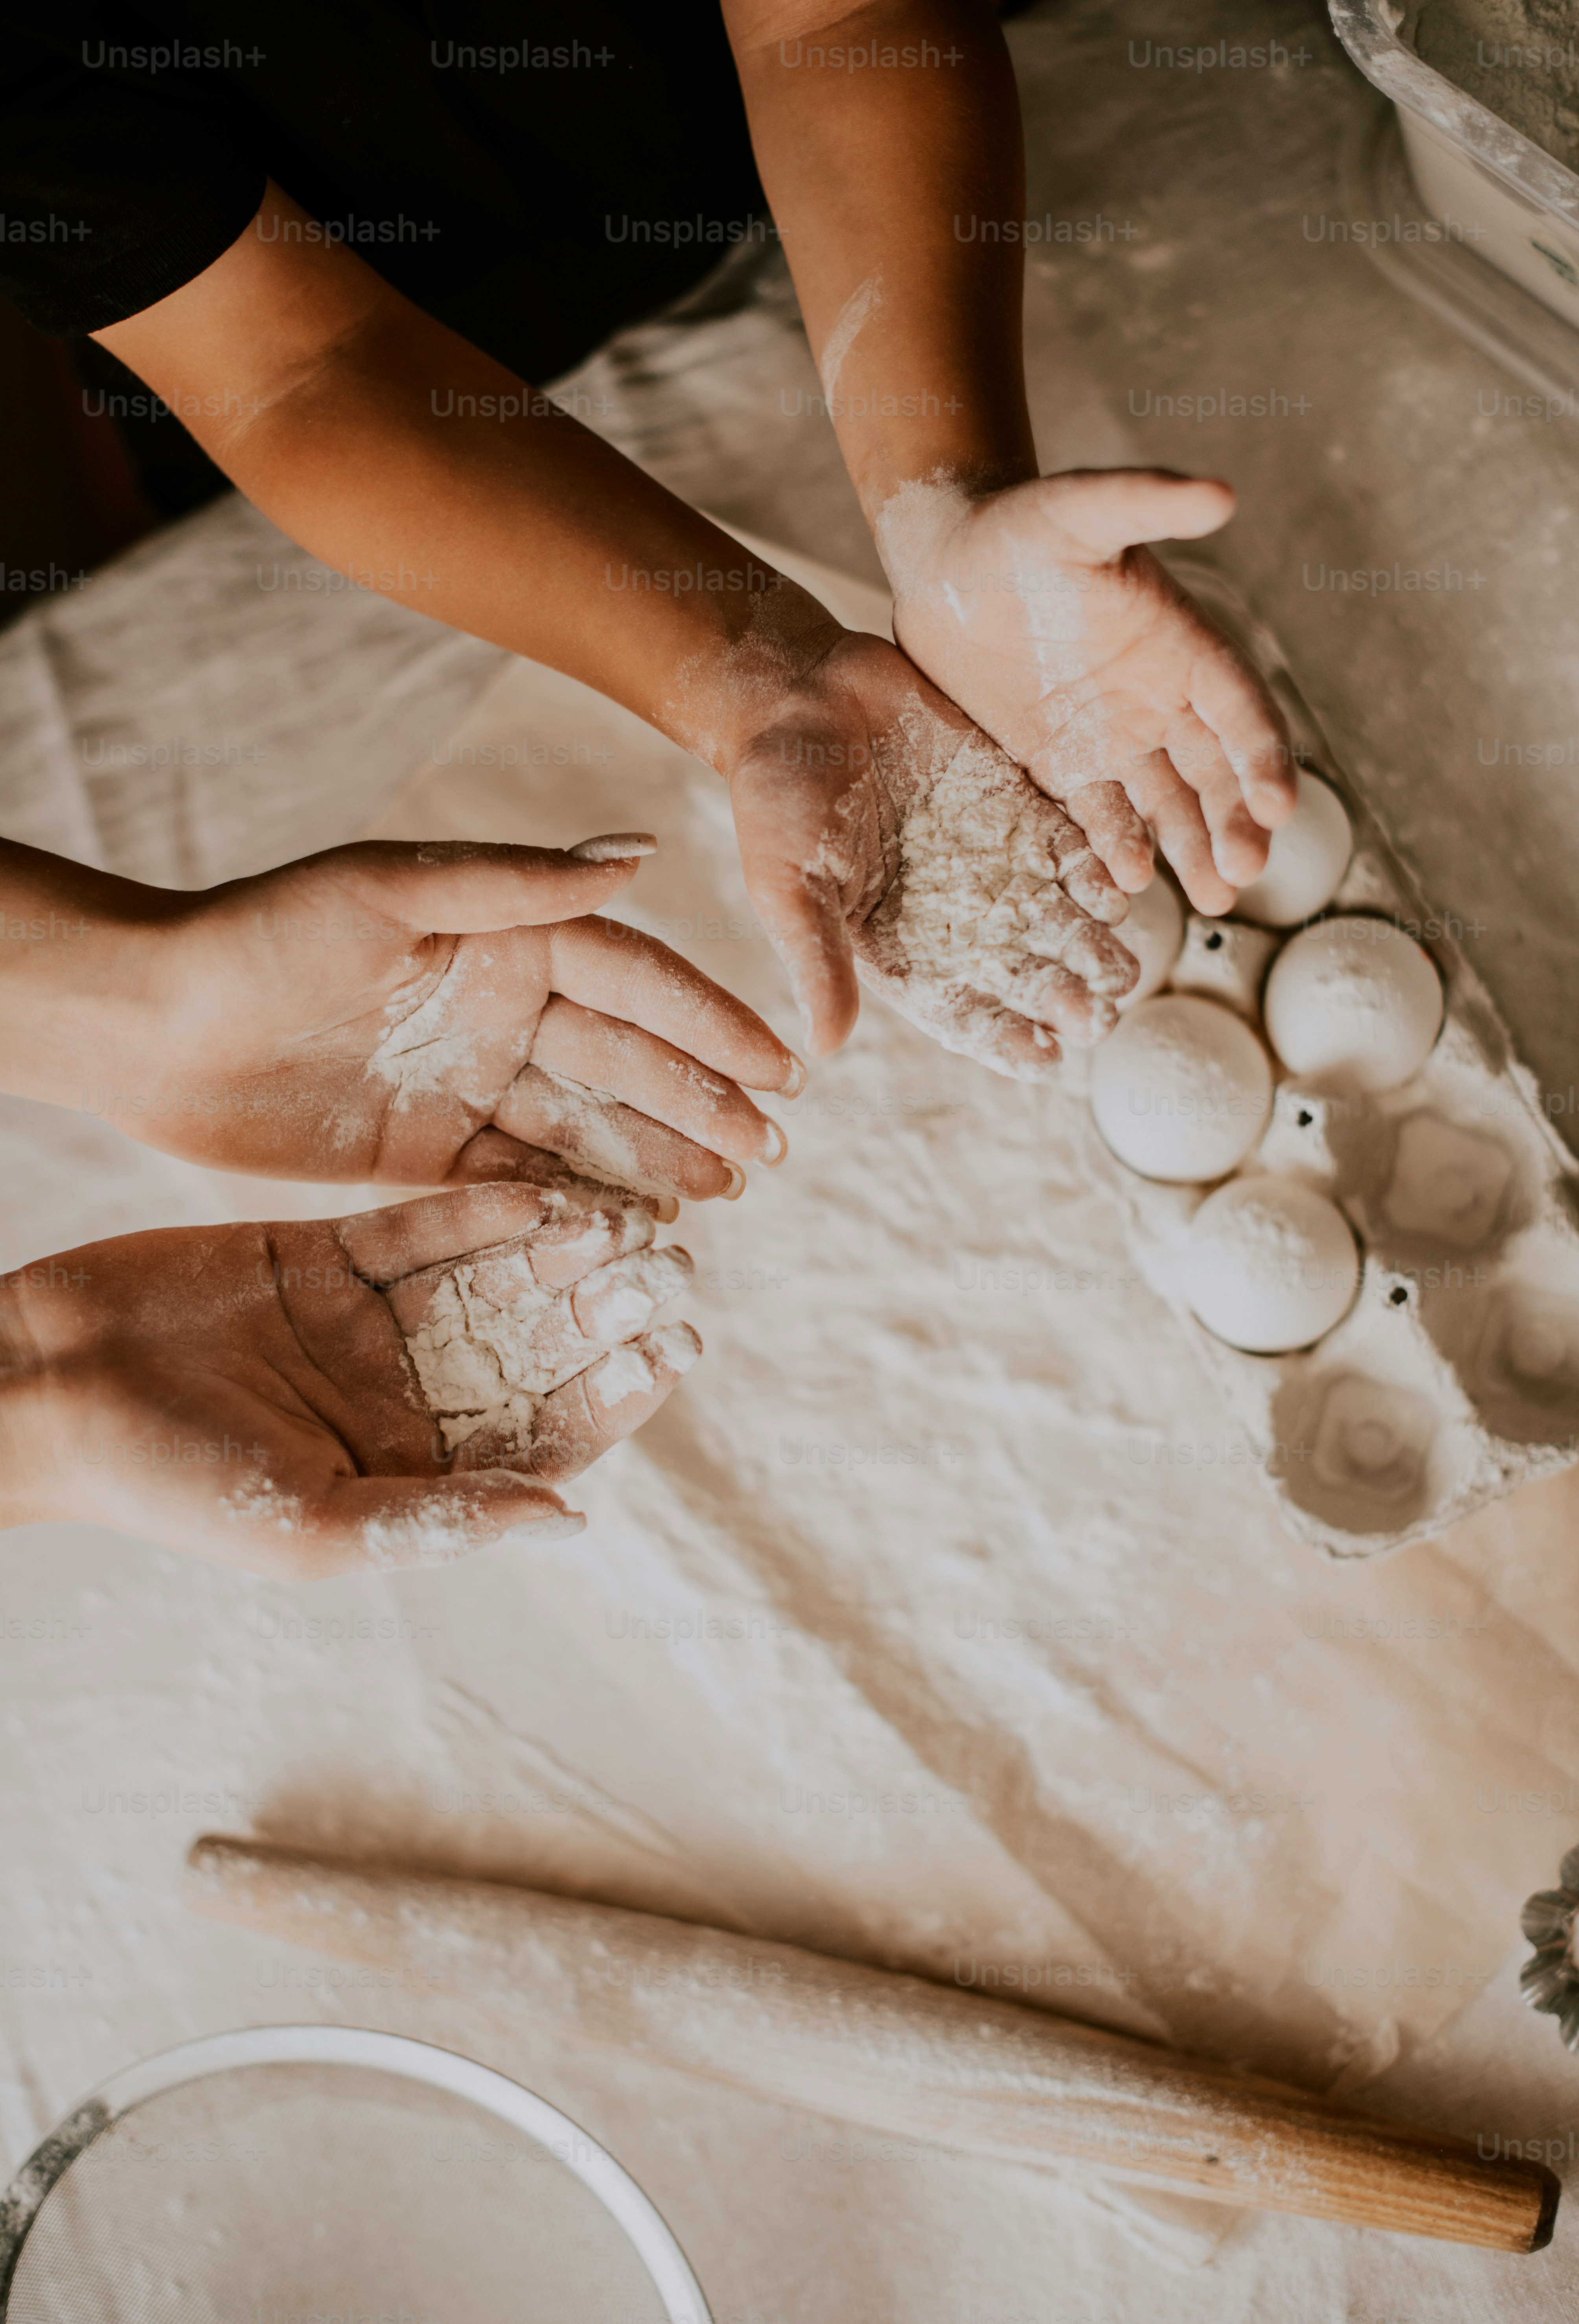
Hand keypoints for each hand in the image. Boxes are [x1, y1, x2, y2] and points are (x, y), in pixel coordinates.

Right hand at [0, 1185, 698, 1575]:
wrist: (50, 1386)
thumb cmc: (170, 1483)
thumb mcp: (315, 1526)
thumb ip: (443, 1518)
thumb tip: (569, 1520)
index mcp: (411, 1468)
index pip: (540, 1434)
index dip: (612, 1396)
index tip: (672, 1351)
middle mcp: (404, 1393)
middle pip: (530, 1351)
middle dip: (601, 1317)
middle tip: (671, 1275)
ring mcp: (371, 1321)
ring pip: (490, 1282)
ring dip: (557, 1256)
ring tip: (627, 1225)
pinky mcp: (332, 1254)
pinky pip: (425, 1228)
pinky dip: (482, 1211)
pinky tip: (544, 1193)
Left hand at [21, 838, 801, 1203]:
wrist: (155, 1024)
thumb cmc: (264, 934)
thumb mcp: (394, 889)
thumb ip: (520, 881)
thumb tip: (644, 853)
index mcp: (507, 937)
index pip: (637, 980)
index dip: (712, 1022)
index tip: (783, 1063)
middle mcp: (504, 1008)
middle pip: (628, 1059)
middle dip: (706, 1101)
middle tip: (774, 1148)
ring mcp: (474, 1083)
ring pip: (590, 1125)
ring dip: (662, 1155)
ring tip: (731, 1189)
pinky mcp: (433, 1151)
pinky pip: (527, 1180)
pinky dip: (584, 1201)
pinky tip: (644, 1222)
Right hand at [722, 628, 1137, 1071]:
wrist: (801, 694)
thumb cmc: (776, 796)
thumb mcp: (787, 883)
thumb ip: (816, 958)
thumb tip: (823, 1047)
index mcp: (902, 949)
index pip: (964, 1013)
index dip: (1005, 1040)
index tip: (1045, 1056)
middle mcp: (956, 918)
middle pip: (1026, 974)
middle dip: (1067, 999)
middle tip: (1099, 1015)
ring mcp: (993, 863)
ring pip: (1061, 920)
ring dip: (1096, 947)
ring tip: (1122, 964)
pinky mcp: (1018, 807)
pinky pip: (1072, 848)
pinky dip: (1098, 871)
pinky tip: (1119, 889)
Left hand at [878, 470, 1297, 914]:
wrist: (943, 563)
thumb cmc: (1016, 526)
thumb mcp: (1080, 508)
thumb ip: (1146, 502)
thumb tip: (1220, 494)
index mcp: (1181, 645)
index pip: (1240, 711)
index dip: (1263, 757)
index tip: (1280, 805)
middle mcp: (1158, 700)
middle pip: (1215, 772)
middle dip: (1235, 823)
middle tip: (1246, 872)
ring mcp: (1112, 738)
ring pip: (1168, 805)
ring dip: (1193, 850)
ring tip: (1216, 897)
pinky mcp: (1062, 765)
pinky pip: (1099, 817)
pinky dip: (1116, 849)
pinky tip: (1128, 884)